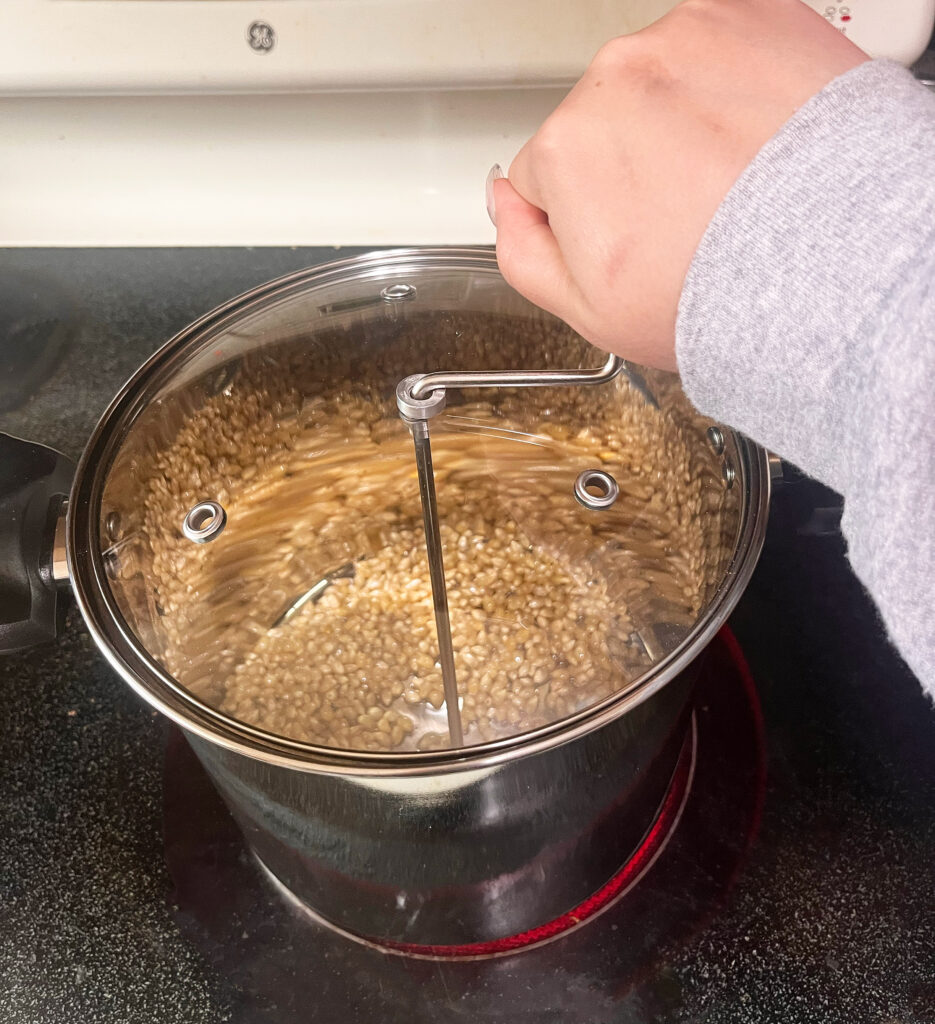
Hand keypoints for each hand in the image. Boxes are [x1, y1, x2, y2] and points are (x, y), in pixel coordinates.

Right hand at [492, 0, 866, 369]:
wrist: (831, 260)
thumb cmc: (717, 293)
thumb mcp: (588, 312)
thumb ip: (521, 253)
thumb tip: (504, 201)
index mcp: (565, 149)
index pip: (543, 174)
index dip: (582, 214)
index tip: (625, 234)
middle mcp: (615, 78)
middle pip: (598, 121)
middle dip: (629, 162)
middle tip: (682, 215)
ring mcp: (686, 38)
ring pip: (658, 80)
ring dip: (681, 119)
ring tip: (726, 179)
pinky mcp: (752, 14)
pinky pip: (721, 48)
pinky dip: (733, 86)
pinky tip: (754, 143)